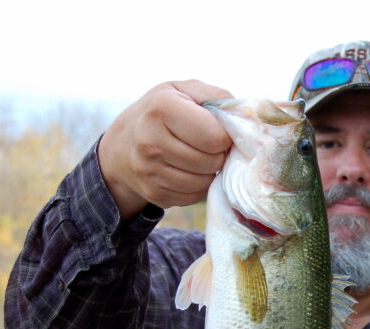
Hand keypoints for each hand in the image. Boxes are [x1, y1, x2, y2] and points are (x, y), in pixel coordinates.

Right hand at [99, 80, 233, 219]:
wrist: (121, 145)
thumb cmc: (161, 113)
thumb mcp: (183, 91)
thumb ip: (217, 97)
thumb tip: (247, 117)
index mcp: (162, 108)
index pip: (215, 137)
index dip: (224, 135)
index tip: (216, 130)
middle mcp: (150, 140)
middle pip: (211, 161)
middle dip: (217, 154)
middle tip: (208, 146)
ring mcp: (149, 171)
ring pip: (204, 182)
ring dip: (209, 171)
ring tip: (199, 157)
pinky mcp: (154, 193)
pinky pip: (193, 196)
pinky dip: (198, 186)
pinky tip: (189, 171)